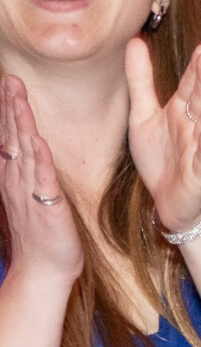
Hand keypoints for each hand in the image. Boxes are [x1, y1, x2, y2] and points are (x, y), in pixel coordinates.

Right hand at [0, 76, 78, 286]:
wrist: (44, 268)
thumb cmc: (43, 234)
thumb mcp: (33, 196)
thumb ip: (31, 171)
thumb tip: (30, 147)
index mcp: (16, 176)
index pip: (10, 136)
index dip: (8, 110)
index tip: (7, 83)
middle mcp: (18, 179)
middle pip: (12, 135)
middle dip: (10, 105)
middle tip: (8, 77)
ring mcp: (30, 191)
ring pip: (23, 149)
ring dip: (20, 121)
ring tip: (17, 95)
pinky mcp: (47, 206)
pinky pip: (42, 179)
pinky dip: (39, 158)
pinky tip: (37, 139)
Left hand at [124, 38, 200, 236]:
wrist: (170, 202)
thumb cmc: (161, 160)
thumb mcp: (143, 115)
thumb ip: (140, 79)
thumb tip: (135, 40)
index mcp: (181, 112)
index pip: (190, 85)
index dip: (195, 67)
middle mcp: (194, 127)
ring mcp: (199, 149)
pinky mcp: (198, 173)